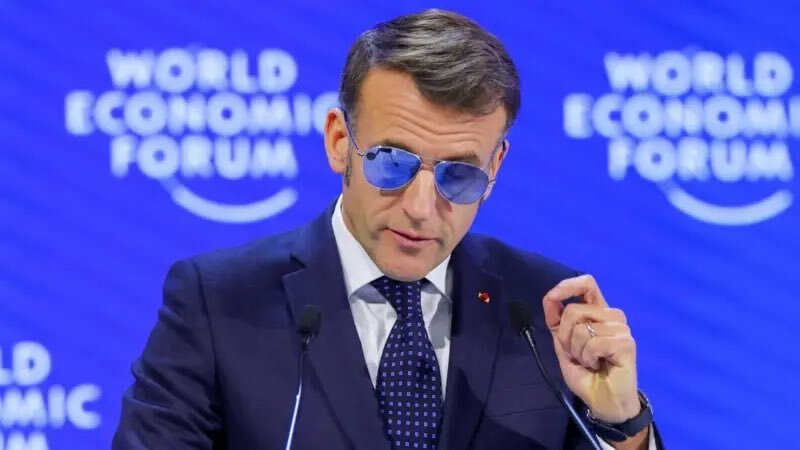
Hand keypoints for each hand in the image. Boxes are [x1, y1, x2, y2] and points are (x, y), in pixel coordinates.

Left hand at [542, 275, 640, 422]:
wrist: (603, 402)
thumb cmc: (586, 374)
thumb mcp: (563, 346)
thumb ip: (557, 323)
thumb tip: (549, 298)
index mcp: (597, 312)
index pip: (587, 284)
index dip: (567, 286)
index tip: (552, 297)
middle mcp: (611, 316)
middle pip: (574, 309)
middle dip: (564, 336)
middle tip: (577, 354)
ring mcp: (621, 328)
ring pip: (581, 328)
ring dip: (577, 351)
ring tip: (590, 362)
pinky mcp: (626, 343)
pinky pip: (593, 343)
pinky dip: (588, 358)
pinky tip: (599, 365)